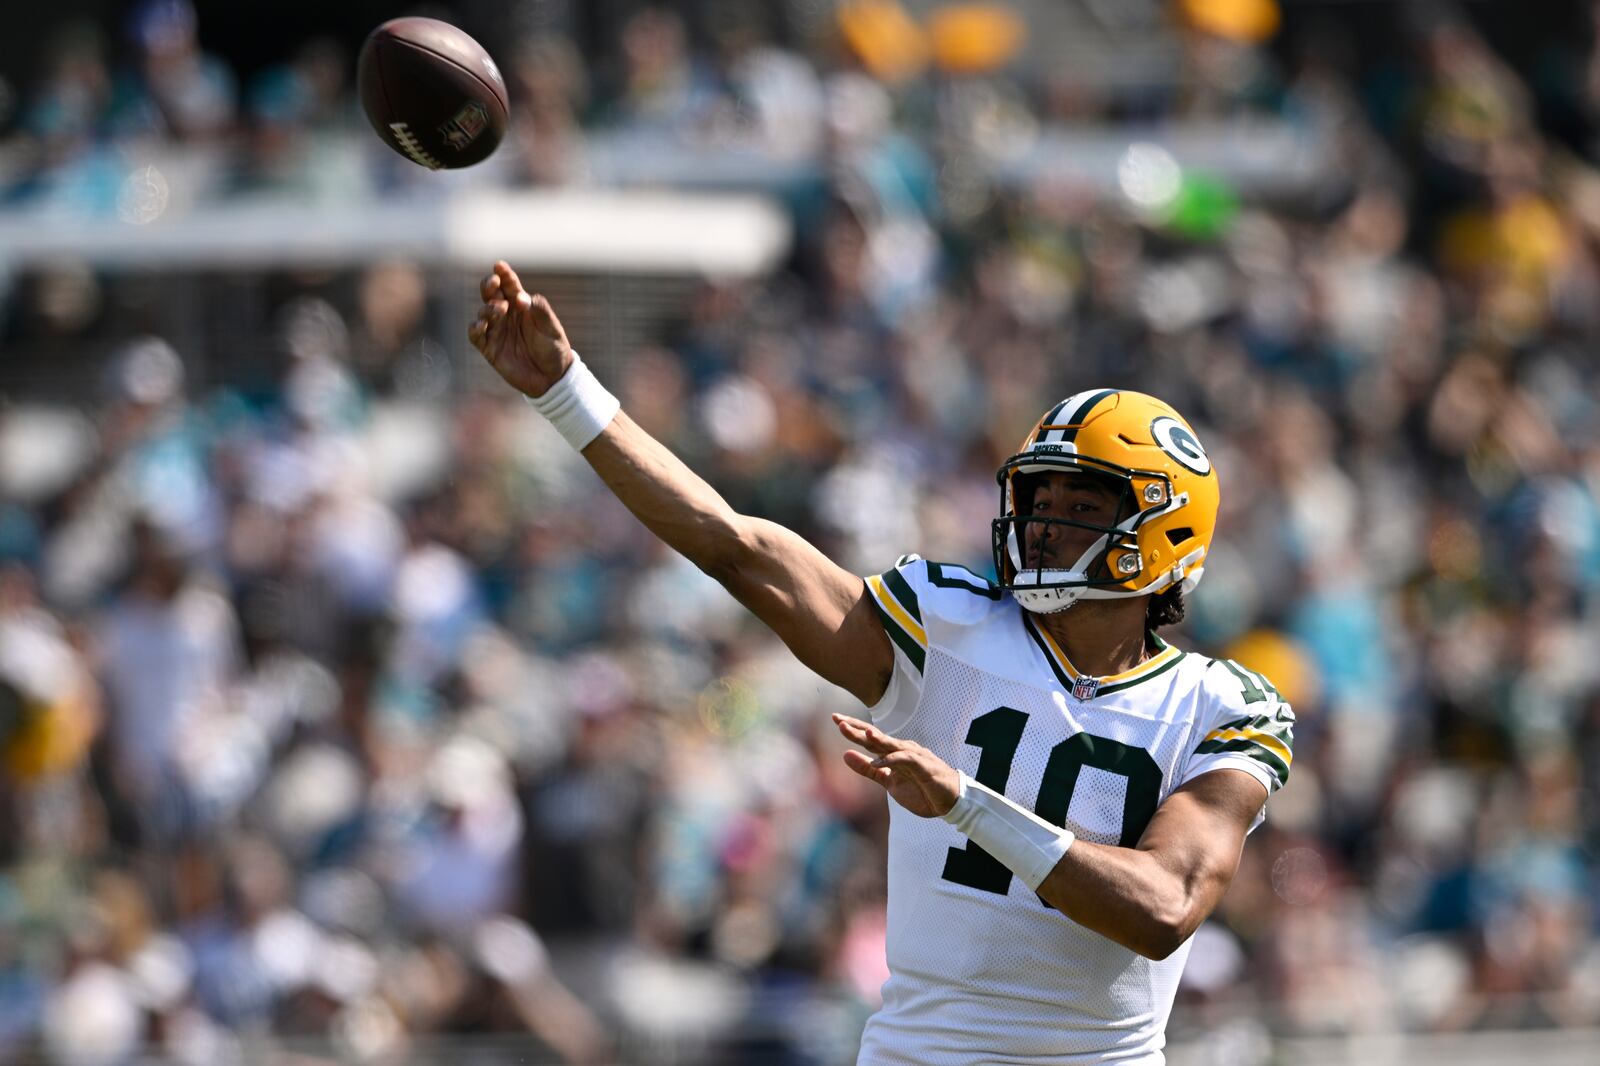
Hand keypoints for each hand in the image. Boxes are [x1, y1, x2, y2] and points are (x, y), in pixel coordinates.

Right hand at [467, 261, 573, 397]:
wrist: (553, 377)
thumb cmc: (554, 348)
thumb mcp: (551, 327)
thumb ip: (539, 310)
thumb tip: (521, 298)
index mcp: (521, 305)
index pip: (509, 285)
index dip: (504, 274)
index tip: (500, 266)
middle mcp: (506, 315)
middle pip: (490, 294)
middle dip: (489, 285)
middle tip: (494, 282)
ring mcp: (496, 331)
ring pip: (483, 312)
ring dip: (488, 308)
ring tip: (500, 309)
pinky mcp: (489, 348)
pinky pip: (475, 335)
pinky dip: (475, 328)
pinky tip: (483, 324)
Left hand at [834, 714, 960, 818]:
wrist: (949, 802)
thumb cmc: (921, 789)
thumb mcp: (888, 781)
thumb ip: (868, 769)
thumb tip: (845, 755)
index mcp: (893, 752)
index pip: (870, 738)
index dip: (854, 729)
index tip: (836, 719)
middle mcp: (902, 750)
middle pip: (877, 737)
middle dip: (858, 728)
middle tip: (838, 720)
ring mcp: (914, 756)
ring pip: (892, 744)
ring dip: (877, 739)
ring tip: (863, 734)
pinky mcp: (924, 766)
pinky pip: (906, 760)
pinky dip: (893, 760)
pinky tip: (880, 762)